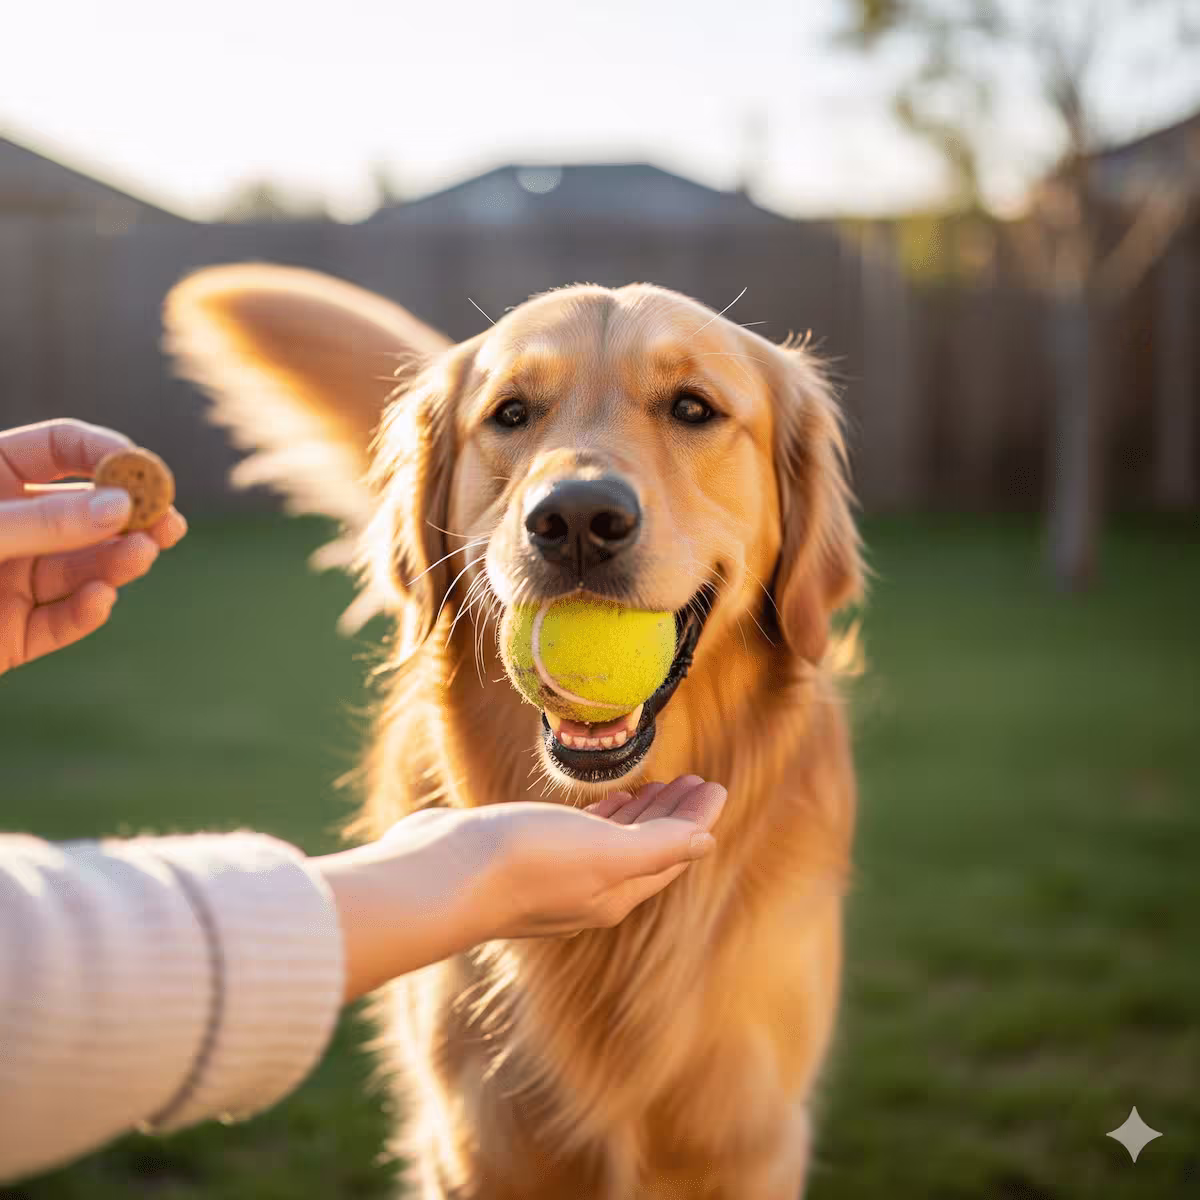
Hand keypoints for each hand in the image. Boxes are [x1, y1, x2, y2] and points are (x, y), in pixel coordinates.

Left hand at [0, 419, 186, 674]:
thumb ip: (47, 521)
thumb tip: (122, 507)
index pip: (60, 447)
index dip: (104, 451)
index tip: (142, 468)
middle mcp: (12, 527)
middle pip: (88, 512)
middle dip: (132, 516)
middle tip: (169, 522)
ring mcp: (14, 581)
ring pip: (84, 568)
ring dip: (117, 562)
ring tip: (142, 555)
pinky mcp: (15, 634)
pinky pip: (61, 622)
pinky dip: (86, 612)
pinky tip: (100, 600)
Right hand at [315, 775, 726, 1000]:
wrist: (441, 874)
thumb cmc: (525, 859)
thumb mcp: (604, 850)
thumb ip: (659, 846)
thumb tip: (706, 842)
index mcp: (616, 892)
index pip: (673, 854)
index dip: (697, 821)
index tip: (715, 787)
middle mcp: (590, 889)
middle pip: (648, 848)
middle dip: (674, 815)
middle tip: (693, 780)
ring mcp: (556, 874)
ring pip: (615, 842)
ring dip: (641, 814)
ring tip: (657, 786)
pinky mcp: (525, 854)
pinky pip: (580, 834)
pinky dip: (603, 816)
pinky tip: (606, 800)